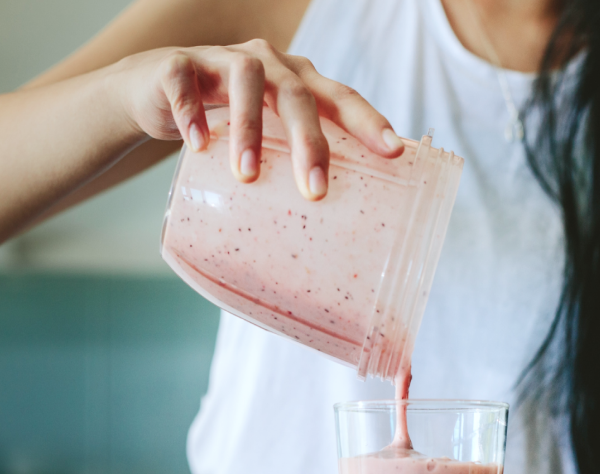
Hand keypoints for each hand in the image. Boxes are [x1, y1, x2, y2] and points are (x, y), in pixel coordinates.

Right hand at [107, 40, 403, 196]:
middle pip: (297, 94)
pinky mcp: (179, 65)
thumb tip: (327, 238)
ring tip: (248, 176)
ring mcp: (222, 59)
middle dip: (308, 141)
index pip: (340, 98)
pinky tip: (199, 145)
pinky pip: (185, 82)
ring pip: (245, 81)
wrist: (157, 90)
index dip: (368, 122)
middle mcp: (269, 64)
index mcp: (298, 83)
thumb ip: (294, 167)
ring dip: (249, 128)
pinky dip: (192, 112)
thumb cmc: (229, 122)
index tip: (393, 152)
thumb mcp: (268, 139)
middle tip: (315, 189)